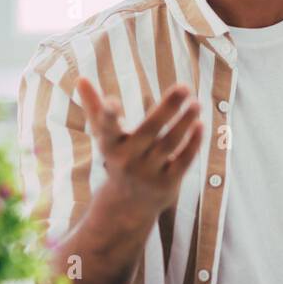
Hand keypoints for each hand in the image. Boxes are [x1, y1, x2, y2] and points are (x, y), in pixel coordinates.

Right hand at [75, 77, 202, 208]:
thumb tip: (81, 78)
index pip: (107, 129)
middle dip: (167, 108)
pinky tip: (201, 125)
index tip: (113, 100)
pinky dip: (192, 144)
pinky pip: (182, 161)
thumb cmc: (118, 158)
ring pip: (169, 144)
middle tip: (184, 86)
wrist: (128, 205)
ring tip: (196, 103)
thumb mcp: (105, 136)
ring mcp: (148, 173)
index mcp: (110, 145)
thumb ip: (95, 107)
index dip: (108, 116)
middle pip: (149, 131)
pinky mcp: (167, 184)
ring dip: (184, 123)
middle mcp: (127, 160)